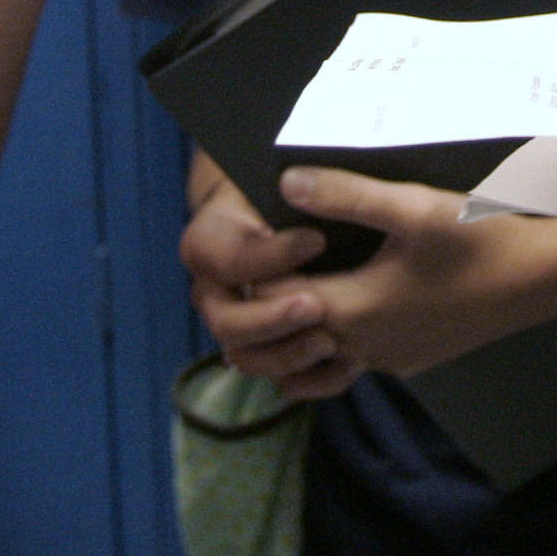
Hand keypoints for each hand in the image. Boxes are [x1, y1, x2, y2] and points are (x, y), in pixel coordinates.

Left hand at [177, 152, 556, 397]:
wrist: (545, 276)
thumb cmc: (484, 235)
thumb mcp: (415, 205)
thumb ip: (347, 194)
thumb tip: (286, 183)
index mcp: (354, 308)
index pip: (271, 303)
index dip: (253, 273)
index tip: (256, 236)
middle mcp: (363, 345)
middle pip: (283, 340)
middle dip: (263, 304)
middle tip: (263, 256)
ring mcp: (387, 359)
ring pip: (314, 358)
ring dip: (292, 328)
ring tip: (293, 279)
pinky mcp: (409, 361)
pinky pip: (349, 362)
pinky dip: (328, 341)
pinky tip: (342, 299)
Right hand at [181, 154, 352, 398]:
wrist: (288, 216)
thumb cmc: (287, 191)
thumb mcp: (285, 177)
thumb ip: (292, 186)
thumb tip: (297, 184)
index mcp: (208, 242)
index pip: (228, 258)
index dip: (271, 255)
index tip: (318, 240)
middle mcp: (212, 289)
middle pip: (225, 321)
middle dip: (270, 318)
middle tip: (317, 305)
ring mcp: (235, 323)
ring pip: (245, 357)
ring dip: (286, 356)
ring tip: (331, 342)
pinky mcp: (265, 348)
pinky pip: (276, 378)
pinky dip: (310, 379)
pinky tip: (347, 366)